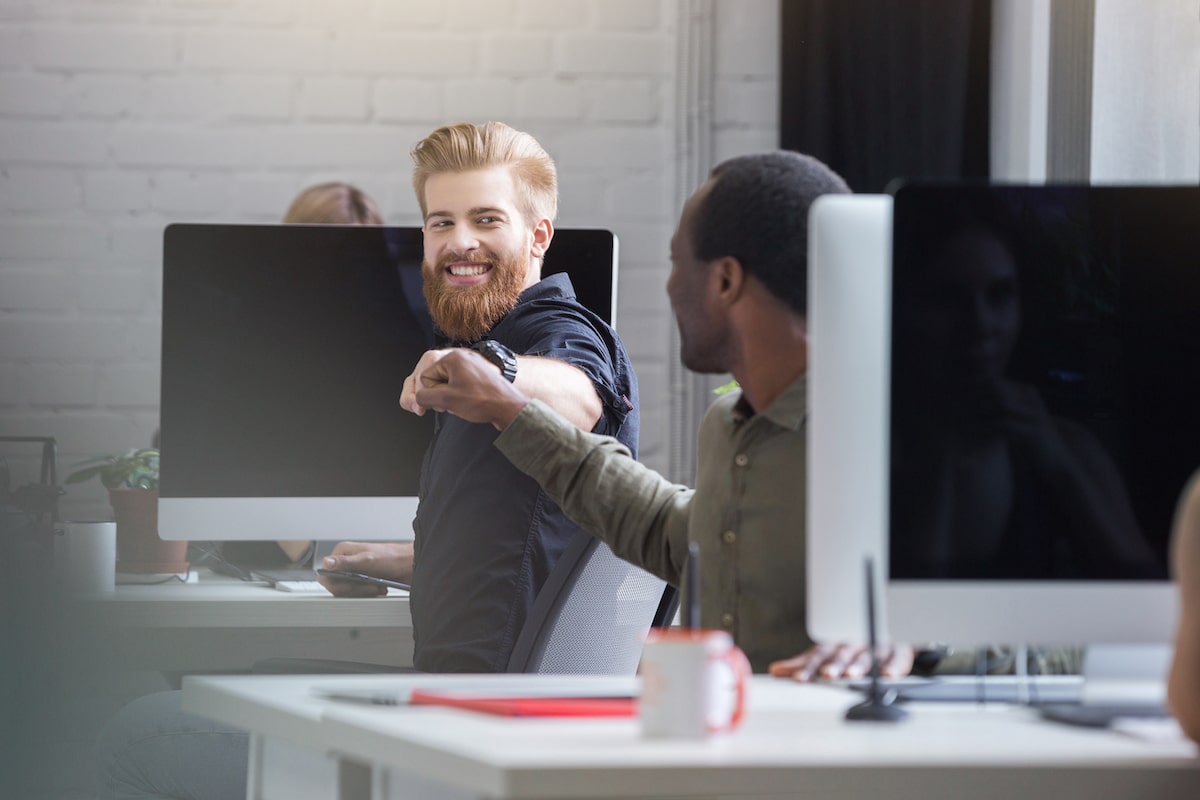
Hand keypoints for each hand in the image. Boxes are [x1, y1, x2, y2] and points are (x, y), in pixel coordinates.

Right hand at [317, 541, 412, 596]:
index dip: (336, 584)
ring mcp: (354, 571)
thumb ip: (345, 562)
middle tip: (369, 586)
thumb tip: (326, 562)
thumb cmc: (391, 557)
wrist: (409, 564)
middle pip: (337, 585)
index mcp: (343, 552)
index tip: (350, 587)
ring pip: (348, 591)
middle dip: (355, 589)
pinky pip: (359, 593)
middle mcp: (346, 561)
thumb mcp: (367, 559)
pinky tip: (379, 588)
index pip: (326, 574)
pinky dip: (369, 593)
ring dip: (364, 592)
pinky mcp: (363, 580)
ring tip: (377, 587)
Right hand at [410, 348, 527, 429]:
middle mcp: (460, 357)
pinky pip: (456, 385)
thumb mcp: (446, 400)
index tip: (444, 402)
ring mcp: (469, 365)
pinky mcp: (475, 375)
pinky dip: (457, 396)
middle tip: (449, 405)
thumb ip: (424, 397)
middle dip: (437, 395)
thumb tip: (417, 398)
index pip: (425, 377)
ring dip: (447, 397)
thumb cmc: (483, 401)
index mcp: (452, 357)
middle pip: (433, 378)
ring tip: (460, 404)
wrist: (510, 407)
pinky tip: (466, 403)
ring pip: (444, 383)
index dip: (431, 394)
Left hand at [768, 642, 913, 681]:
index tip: (798, 679)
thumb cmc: (854, 653)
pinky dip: (894, 665)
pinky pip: (898, 657)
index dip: (808, 666)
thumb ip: (804, 665)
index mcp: (836, 646)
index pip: (819, 655)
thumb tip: (775, 671)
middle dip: (834, 665)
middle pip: (842, 654)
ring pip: (868, 656)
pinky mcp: (900, 650)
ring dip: (860, 666)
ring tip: (851, 676)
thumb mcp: (828, 658)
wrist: (888, 640)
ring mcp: (877, 646)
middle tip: (826, 675)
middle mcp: (855, 644)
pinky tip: (887, 675)